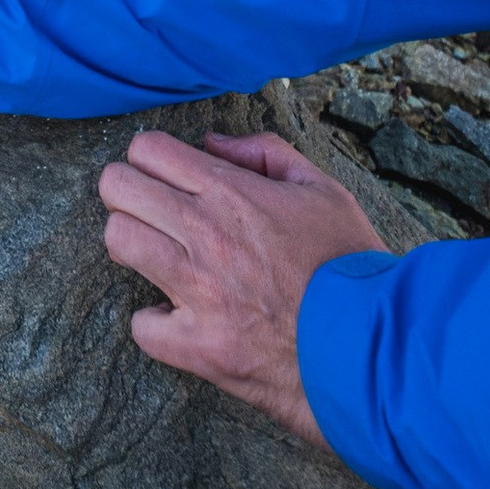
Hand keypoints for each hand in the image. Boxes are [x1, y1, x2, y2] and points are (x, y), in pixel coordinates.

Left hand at [97, 130, 385, 445]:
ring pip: (117, 242)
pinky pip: (141, 325)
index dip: (149, 157)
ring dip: (133, 245)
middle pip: (116, 187)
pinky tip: (181, 317)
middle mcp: (205, 235)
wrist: (373, 345)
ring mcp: (197, 291)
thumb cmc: (351, 266)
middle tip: (151, 210)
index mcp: (232, 193)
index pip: (148, 149)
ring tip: (160, 257)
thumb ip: (265, 153)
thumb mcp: (323, 190)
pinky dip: (156, 323)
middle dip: (127, 192)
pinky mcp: (197, 346)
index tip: (162, 173)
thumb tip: (213, 143)